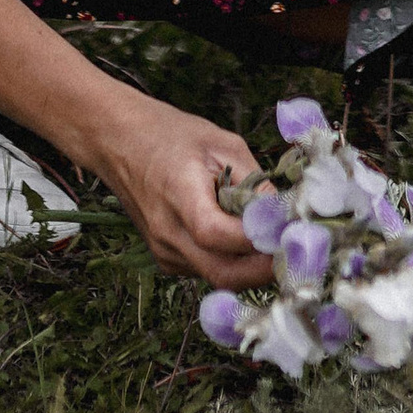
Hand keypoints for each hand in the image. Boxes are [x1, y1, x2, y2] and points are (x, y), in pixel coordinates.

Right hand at [89, 91, 273, 285]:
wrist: (119, 142)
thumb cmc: (170, 135)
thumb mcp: (223, 144)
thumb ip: (254, 182)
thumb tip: (283, 216)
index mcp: (178, 195)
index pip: (217, 234)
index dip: (256, 238)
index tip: (289, 230)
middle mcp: (167, 232)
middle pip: (222, 273)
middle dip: (264, 268)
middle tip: (294, 250)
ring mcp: (164, 251)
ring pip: (218, 277)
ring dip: (250, 267)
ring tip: (272, 241)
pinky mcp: (166, 259)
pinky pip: (207, 270)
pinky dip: (231, 261)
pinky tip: (240, 237)